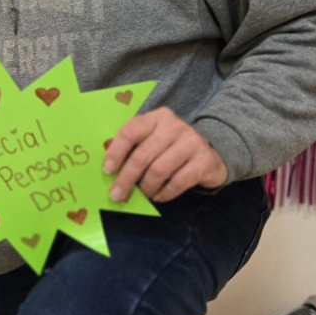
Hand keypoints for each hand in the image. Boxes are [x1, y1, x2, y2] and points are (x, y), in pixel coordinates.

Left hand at [103, 108, 226, 203]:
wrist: (208, 156)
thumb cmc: (170, 149)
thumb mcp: (151, 140)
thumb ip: (132, 148)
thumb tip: (109, 169)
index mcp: (156, 118)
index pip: (130, 131)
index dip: (116, 152)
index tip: (107, 170)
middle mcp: (174, 126)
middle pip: (142, 155)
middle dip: (126, 178)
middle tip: (116, 195)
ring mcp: (191, 142)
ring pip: (159, 170)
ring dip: (146, 187)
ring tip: (142, 195)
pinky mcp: (204, 161)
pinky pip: (178, 182)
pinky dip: (164, 193)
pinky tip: (158, 197)